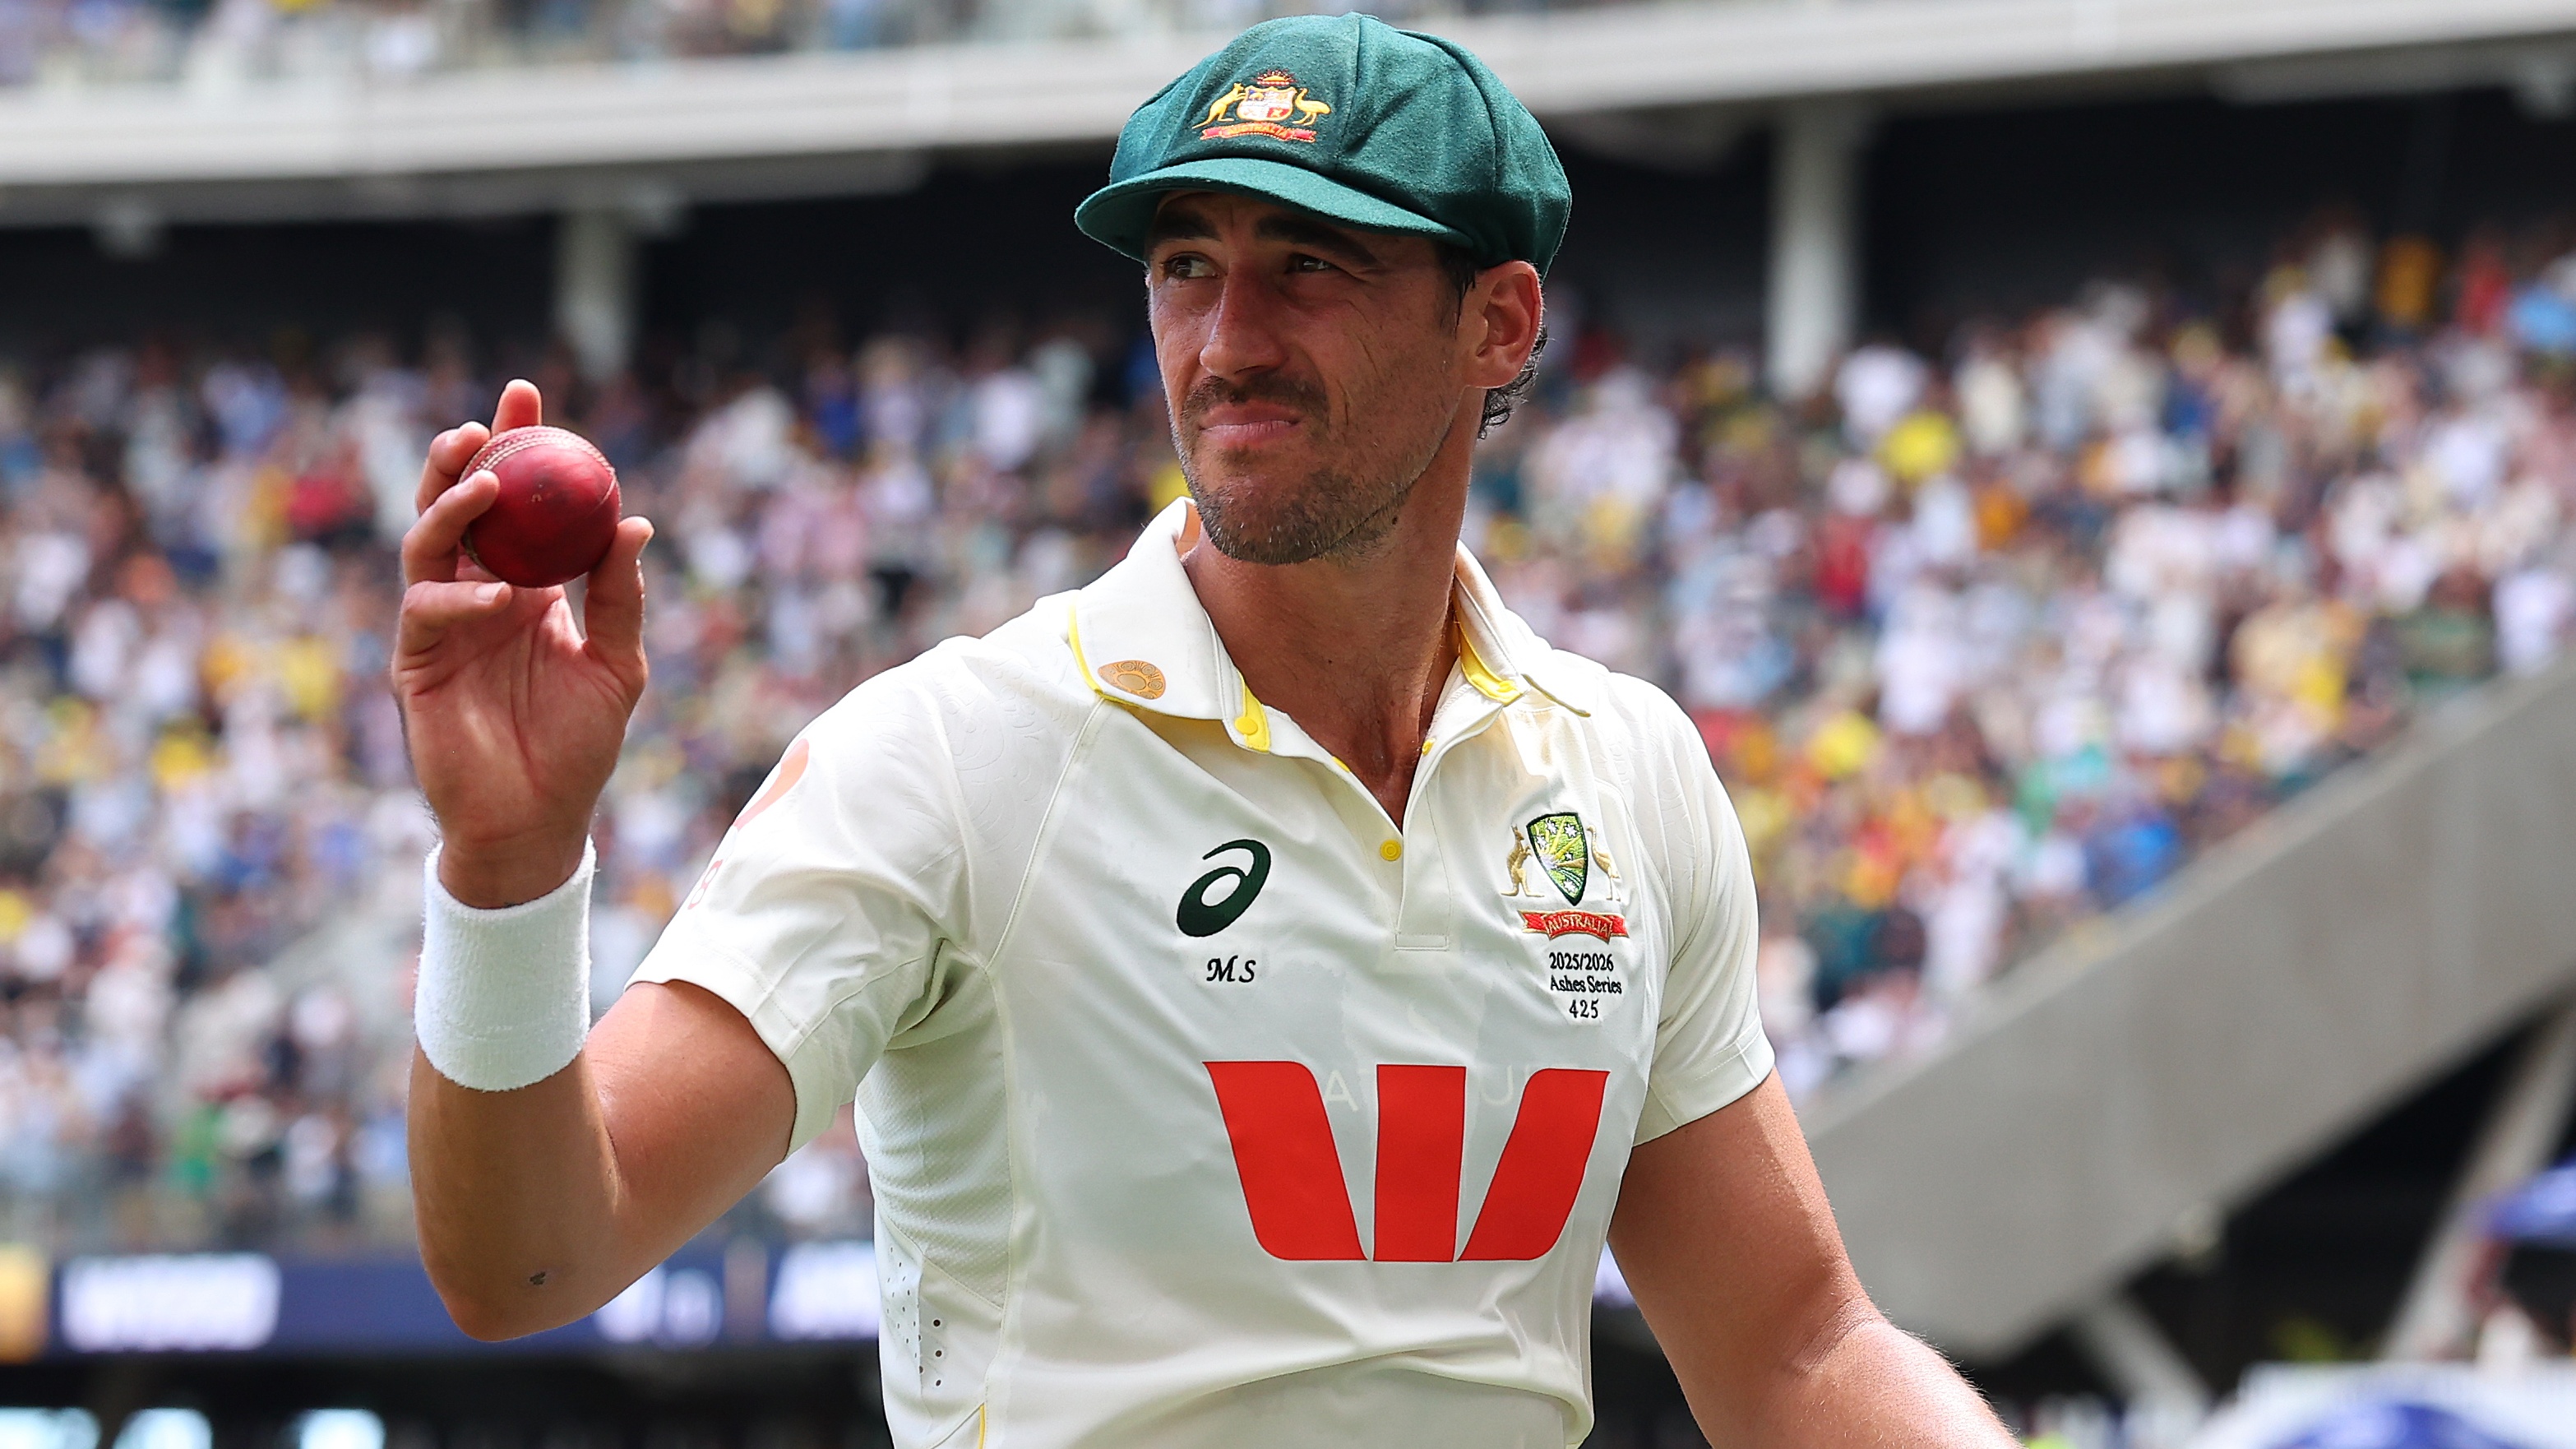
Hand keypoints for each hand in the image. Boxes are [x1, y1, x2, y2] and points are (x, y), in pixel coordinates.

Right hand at [394, 379, 654, 907]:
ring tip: (486, 486)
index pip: (517, 502)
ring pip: (425, 544)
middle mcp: (477, 593)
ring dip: (450, 508)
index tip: (527, 397)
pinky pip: (427, 613)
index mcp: (525, 584)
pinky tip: (503, 596)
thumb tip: (635, 524)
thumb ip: (620, 597)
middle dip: (464, 458)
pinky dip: (461, 598)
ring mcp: (442, 625)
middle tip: (484, 423)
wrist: (539, 820)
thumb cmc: (578, 745)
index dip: (516, 447)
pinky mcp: (417, 663)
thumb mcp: (618, 665)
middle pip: (457, 506)